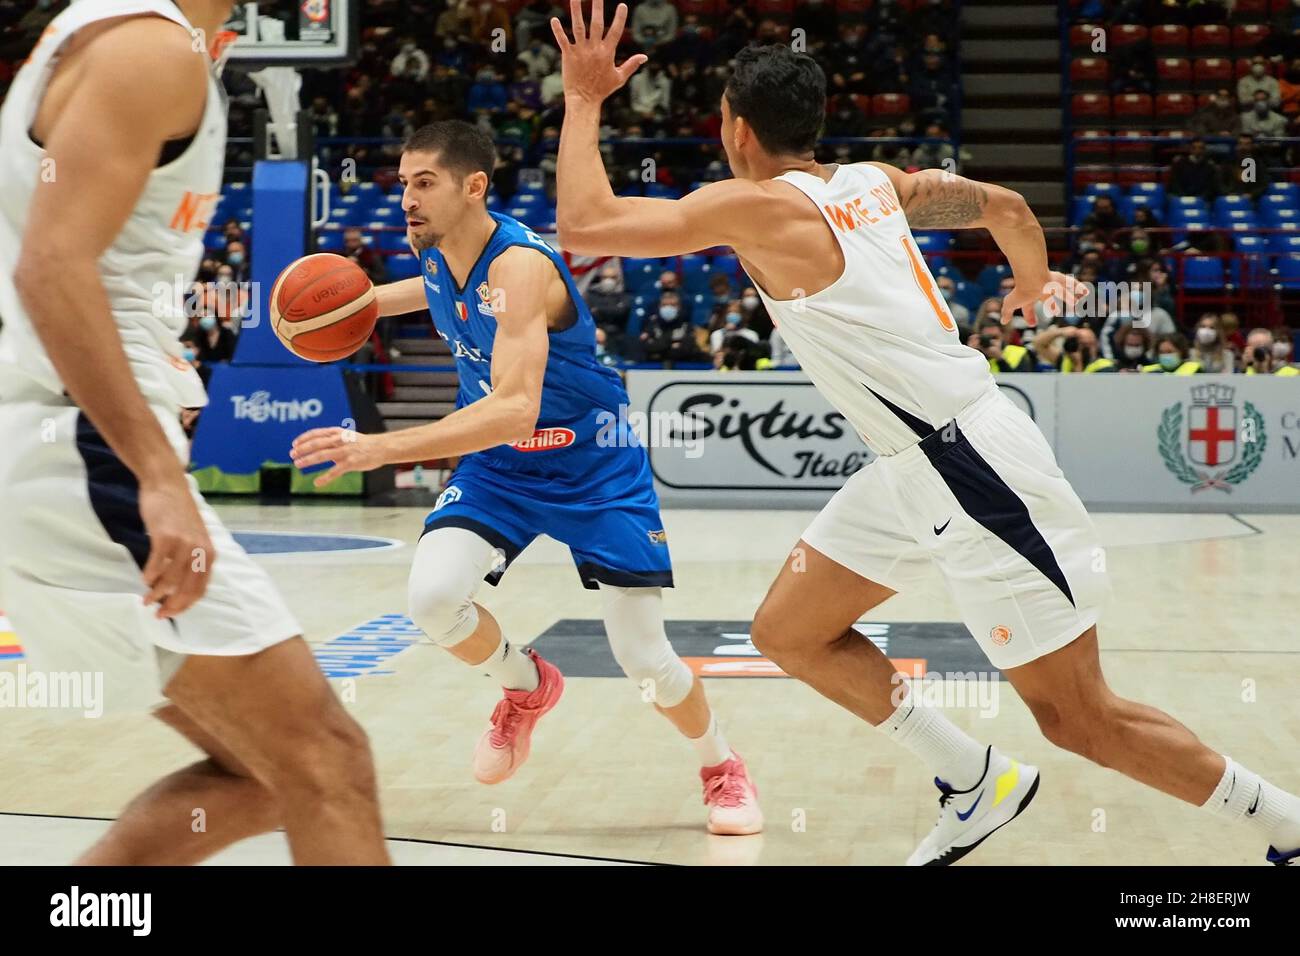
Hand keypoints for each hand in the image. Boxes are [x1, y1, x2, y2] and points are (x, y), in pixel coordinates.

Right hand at [138, 476, 214, 618]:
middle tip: (158, 613)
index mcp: (209, 554)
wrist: (168, 485)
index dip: (185, 605)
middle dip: (171, 605)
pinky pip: (157, 565)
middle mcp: (200, 551)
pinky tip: (144, 580)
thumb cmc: (178, 513)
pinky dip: (150, 576)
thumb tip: (177, 587)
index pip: (200, 589)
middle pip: (186, 589)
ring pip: (170, 580)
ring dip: (156, 594)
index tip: (171, 613)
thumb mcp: (194, 538)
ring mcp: (184, 544)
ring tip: (146, 599)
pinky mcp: (166, 537)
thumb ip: (191, 560)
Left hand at [290, 427, 386, 486]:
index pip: (316, 434)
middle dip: (302, 449)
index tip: (294, 444)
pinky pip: (335, 471)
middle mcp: (340, 440)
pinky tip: (317, 483)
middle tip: (292, 455)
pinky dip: (325, 478)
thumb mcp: (346, 436)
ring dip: (308, 460)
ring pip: (322, 455)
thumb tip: (316, 446)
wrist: (381, 447)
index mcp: (337, 433)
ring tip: (297, 465)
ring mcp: (345, 452)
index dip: (303, 439)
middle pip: (316, 444)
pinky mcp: (351, 463)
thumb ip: (332, 440)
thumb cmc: (362, 443)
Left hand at [551, 1, 646, 104]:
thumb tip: (645, 57)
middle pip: (596, 23)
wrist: (584, 101)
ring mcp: (580, 51)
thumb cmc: (602, 90)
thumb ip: (631, 65)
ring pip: (578, 26)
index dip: (619, 18)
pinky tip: (554, 19)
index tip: (622, 5)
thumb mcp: (619, 78)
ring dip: (576, 10)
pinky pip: (563, 40)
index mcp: (607, 53)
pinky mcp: (568, 56)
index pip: (615, 31)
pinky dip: (558, 30)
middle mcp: (594, 49)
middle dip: (597, 6)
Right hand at [1001, 270, 1087, 326]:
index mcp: (1029, 296)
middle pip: (1047, 300)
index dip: (1029, 316)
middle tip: (1055, 312)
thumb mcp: (1010, 304)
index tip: (1032, 324)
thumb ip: (1006, 312)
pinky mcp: (1061, 280)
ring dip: (1069, 298)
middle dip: (1051, 306)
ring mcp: (1051, 285)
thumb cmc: (1022, 291)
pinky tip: (1086, 293)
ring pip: (1061, 292)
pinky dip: (1079, 287)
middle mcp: (1040, 291)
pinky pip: (1072, 283)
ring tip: (1076, 304)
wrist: (1033, 278)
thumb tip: (1003, 322)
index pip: (1028, 307)